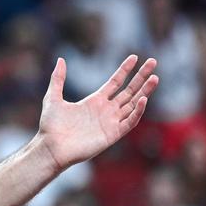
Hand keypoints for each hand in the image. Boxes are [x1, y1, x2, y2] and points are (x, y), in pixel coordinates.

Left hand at [36, 55, 157, 170]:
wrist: (51, 147)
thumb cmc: (50, 126)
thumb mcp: (53, 98)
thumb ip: (58, 79)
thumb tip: (60, 59)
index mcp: (94, 101)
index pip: (115, 82)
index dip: (125, 70)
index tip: (135, 57)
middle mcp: (105, 110)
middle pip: (129, 91)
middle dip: (141, 77)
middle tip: (153, 61)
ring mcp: (110, 122)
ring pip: (133, 104)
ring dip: (145, 91)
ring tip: (155, 77)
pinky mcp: (112, 134)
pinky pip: (129, 122)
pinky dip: (137, 112)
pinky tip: (143, 99)